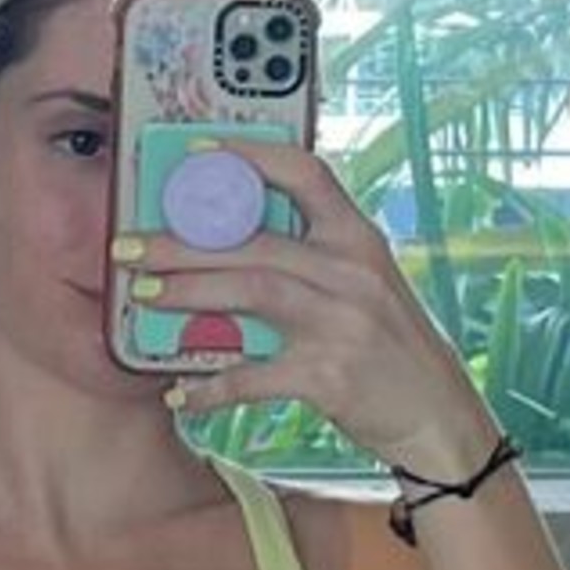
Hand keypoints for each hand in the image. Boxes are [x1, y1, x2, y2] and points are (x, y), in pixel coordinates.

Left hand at [114, 138, 502, 475]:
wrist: (439, 417)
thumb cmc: (392, 345)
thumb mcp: (366, 284)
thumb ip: (313, 257)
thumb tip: (228, 244)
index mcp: (359, 238)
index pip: (305, 173)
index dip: (249, 155)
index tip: (197, 151)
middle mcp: (352, 270)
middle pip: (254, 241)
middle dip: (182, 243)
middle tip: (129, 248)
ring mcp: (342, 322)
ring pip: (250, 291)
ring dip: (188, 292)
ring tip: (144, 295)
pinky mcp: (329, 375)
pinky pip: (254, 376)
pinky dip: (212, 386)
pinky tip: (181, 392)